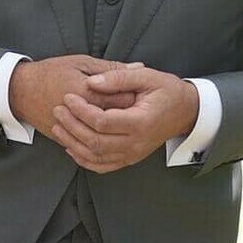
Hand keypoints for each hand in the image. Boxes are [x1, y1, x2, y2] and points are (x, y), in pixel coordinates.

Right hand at [9, 55, 138, 136]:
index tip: (139, 92)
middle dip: (129, 114)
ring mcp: (73, 131)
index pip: (125, 99)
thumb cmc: (50, 72)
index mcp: (89, 93)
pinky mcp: (65, 140)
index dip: (136, 96)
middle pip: (118, 120)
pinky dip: (100, 143)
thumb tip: (138, 68)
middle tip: (134, 107)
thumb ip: (110, 68)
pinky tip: (106, 133)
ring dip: (115, 132)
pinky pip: (88, 148)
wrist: (19, 91)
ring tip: (119, 120)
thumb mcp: (81, 62)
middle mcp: (82, 115)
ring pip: (105, 139)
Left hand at [49, 64, 199, 173]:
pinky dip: (84, 159)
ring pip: (96, 157)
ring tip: (57, 127)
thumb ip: (118, 78)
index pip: (103, 122)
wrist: (185, 112)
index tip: (68, 97)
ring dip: (72, 143)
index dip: (81, 110)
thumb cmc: (166, 91)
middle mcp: (136, 143)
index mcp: (141, 122)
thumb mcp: (147, 76)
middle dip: (72, 126)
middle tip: (57, 110)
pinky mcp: (129, 159)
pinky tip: (70, 146)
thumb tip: (92, 82)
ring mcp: (133, 154)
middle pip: (95, 142)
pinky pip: (102, 166)